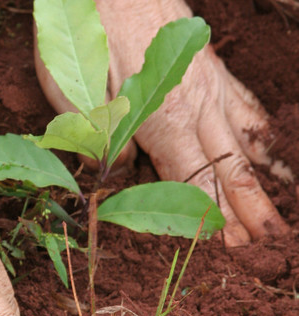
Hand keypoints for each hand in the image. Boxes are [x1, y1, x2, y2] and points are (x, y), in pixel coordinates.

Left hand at [35, 0, 289, 245]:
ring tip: (280, 213)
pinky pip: (245, 106)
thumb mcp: (72, 91)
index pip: (194, 181)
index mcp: (161, 119)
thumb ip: (98, 139)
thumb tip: (117, 176)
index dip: (212, 219)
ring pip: (245, 142)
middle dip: (248, 211)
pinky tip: (271, 150)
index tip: (229, 250)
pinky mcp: (212, 67)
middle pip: (228, 169)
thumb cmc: (87, 30)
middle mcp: (196, 106)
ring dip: (263, 181)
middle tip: (268, 246)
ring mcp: (210, 85)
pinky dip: (262, 136)